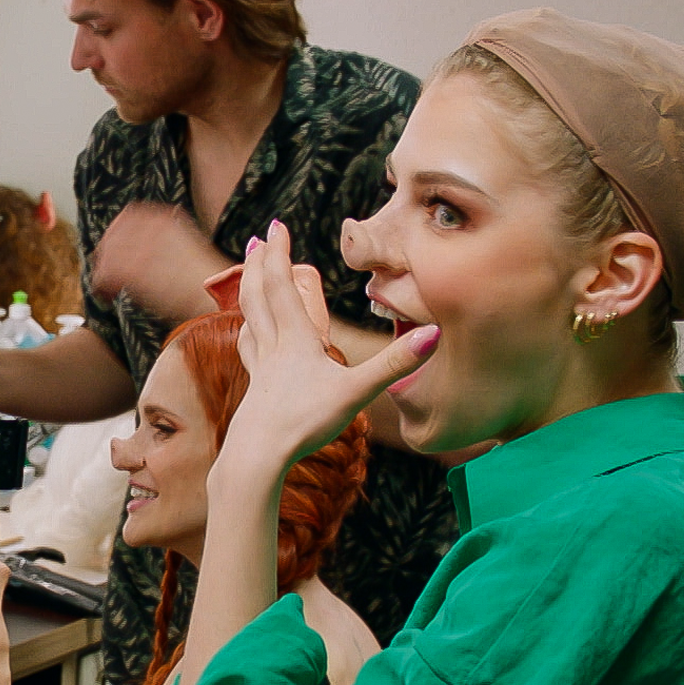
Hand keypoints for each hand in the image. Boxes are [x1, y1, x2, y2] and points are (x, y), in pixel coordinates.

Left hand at [89, 202, 229, 323]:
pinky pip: (103, 275)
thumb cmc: (211, 282)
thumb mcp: (191, 247)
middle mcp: (151, 227)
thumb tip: (149, 249)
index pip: (130, 216)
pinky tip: (108, 296)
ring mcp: (141, 247)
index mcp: (167, 217)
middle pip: (113, 234)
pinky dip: (101, 287)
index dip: (119, 233)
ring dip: (105, 270)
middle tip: (109, 273)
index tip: (117, 250)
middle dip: (108, 253)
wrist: (221, 298)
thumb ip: (169, 241)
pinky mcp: (133, 271)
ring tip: (109, 288)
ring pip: (106, 254)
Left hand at [227, 220, 439, 470]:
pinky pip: (249, 350)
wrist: (256, 458)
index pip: (282, 285)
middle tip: (259, 240)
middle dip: (259, 265)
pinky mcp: (255, 390)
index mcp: (295, 341)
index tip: (275, 226)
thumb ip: (395, 364)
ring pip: (249, 321)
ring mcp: (259, 370)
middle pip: (258, 296)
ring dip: (248, 294)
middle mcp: (272, 348)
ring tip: (249, 279)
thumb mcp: (357, 393)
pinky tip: (250, 337)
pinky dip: (248, 333)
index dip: (278, 254)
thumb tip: (434, 333)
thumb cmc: (304, 425)